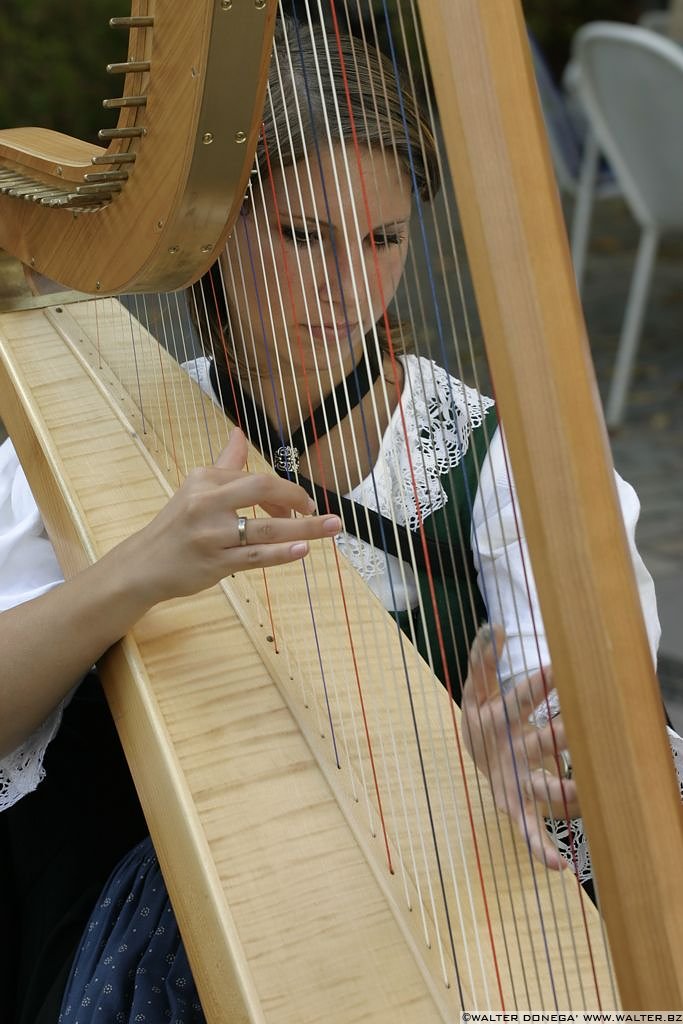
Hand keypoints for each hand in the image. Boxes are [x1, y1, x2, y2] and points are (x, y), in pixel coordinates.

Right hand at [119, 428, 341, 604]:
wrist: (143, 564)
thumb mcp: (195, 489)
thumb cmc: (177, 525)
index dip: (285, 491)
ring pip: (266, 528)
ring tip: (332, 527)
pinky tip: (303, 550)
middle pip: (261, 489)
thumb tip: (239, 432)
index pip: (255, 477)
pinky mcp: (215, 563)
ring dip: (305, 528)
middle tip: (318, 510)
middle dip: (297, 497)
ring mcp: (211, 535)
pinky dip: (282, 553)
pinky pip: (256, 557)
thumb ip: (224, 463)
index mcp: (204, 479)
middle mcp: (206, 503)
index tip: (298, 506)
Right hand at [461, 624, 579, 869]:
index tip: (559, 668)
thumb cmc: (482, 717)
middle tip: (583, 727)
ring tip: (583, 796)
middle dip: (561, 735)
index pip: (520, 697)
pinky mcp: (516, 806)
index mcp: (497, 718)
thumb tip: (495, 626)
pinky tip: (559, 865)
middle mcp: (507, 751)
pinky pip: (527, 830)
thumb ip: (483, 658)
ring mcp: (513, 781)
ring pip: (541, 786)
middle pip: (538, 742)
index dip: (539, 684)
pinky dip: (539, 848)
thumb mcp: (476, 687)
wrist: (469, 754)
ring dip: (563, 790)